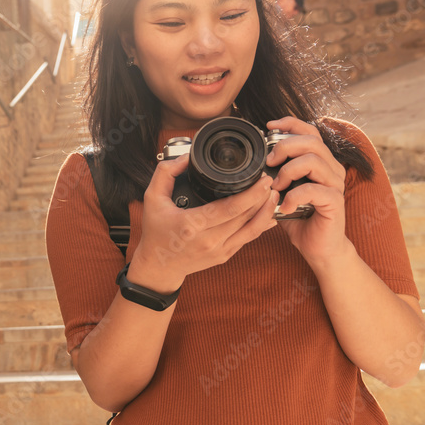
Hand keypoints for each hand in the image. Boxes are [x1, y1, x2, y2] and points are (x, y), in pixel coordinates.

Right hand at [128, 153, 277, 291]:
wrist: (158, 266)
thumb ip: (165, 173)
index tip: (261, 179)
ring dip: (266, 212)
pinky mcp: (224, 256)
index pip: (230, 208)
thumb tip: (186, 158)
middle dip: (262, 198)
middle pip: (246, 217)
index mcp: (192, 224)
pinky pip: (248, 239)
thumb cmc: (155, 232)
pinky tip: (268, 214)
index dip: (251, 193)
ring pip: (253, 230)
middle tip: (269, 181)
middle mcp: (209, 240)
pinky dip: (261, 226)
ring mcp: (219, 250)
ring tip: (272, 195)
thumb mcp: (152, 198)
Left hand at [265, 117, 351, 263]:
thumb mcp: (282, 191)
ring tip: (276, 188)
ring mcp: (335, 184)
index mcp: (321, 161)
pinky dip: (293, 197)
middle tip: (269, 162)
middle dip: (285, 147)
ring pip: (313, 161)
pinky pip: (314, 190)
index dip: (290, 123)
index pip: (310, 131)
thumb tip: (252, 160)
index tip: (268, 127)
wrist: (317, 246)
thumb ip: (274, 173)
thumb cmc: (298, 217)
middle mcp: (332, 168)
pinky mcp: (335, 201)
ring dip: (288, 171)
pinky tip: (284, 208)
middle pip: (311, 141)